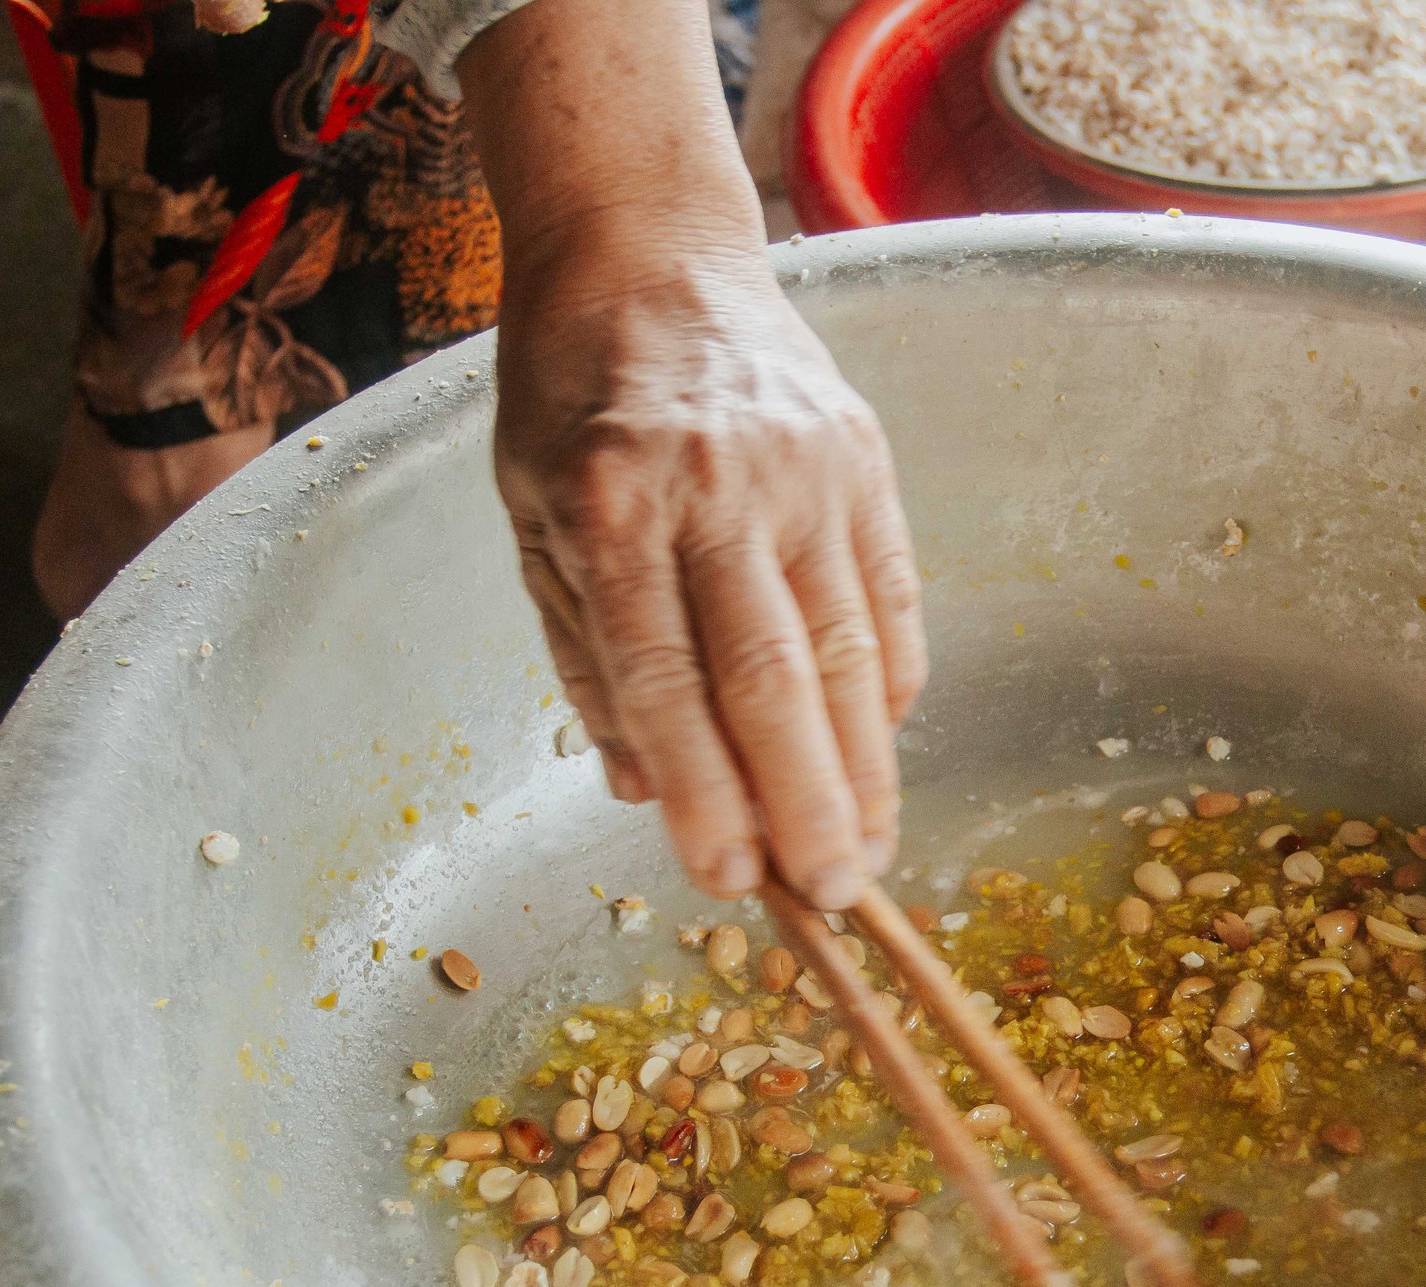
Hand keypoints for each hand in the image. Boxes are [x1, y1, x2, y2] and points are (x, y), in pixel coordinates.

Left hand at [496, 237, 924, 907]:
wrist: (650, 253)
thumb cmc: (573, 400)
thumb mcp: (533, 520)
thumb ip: (587, 657)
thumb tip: (644, 789)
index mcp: (611, 505)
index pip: (665, 682)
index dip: (702, 792)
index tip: (729, 878)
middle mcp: (716, 487)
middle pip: (774, 678)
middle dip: (805, 804)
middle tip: (829, 893)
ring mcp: (805, 471)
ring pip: (850, 648)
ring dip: (867, 766)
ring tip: (870, 850)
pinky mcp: (865, 461)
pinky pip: (892, 597)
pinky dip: (892, 686)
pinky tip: (883, 752)